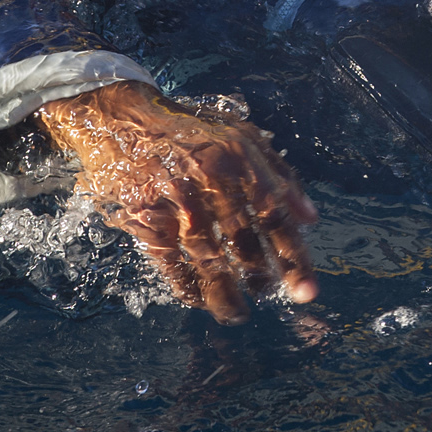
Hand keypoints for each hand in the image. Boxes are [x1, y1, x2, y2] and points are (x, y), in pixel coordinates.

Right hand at [35, 81, 317, 323]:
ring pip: (206, 258)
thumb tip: (310, 219)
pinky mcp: (142, 214)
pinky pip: (169, 260)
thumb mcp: (242, 137)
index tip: (305, 290)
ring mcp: (173, 199)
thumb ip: (280, 174)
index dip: (292, 256)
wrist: (121, 119)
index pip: (274, 214)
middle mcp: (208, 179)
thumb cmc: (190, 130)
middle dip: (260, 278)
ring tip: (238, 313)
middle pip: (243, 240)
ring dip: (224, 292)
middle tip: (267, 295)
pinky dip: (185, 284)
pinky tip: (198, 299)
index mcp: (238, 159)